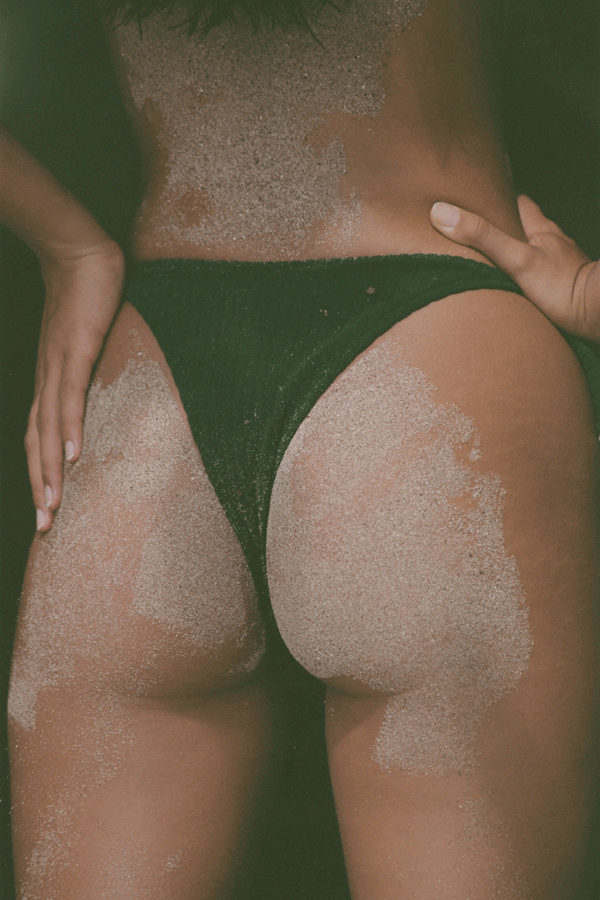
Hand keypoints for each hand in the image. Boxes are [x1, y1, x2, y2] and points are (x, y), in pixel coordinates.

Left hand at [26, 241, 124, 531]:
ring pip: (48, 427)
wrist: (78, 252)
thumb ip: (89, 369)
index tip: (47, 509)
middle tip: (45, 525)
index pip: (39, 436)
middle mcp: (46, 379)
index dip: (39, 474)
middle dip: (39, 486)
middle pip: (36, 442)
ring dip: (48, 470)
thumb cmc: (84, 296)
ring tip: (54, 505)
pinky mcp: (76, 349)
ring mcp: (58, 365)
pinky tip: (73, 456)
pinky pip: (70, 395)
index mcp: (48, 380)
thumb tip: (104, 392)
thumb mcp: (85, 343)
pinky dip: (69, 427)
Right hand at [430, 195, 599, 343]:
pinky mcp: (564, 289)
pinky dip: (529, 278)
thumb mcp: (516, 259)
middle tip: (479, 231)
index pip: (518, 202)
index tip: (478, 197)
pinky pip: (542, 277)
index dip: (499, 197)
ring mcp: (561, 265)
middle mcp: (553, 243)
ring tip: (495, 261)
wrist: (597, 314)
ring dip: (517, 255)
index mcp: (540, 229)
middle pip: (526, 226)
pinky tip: (520, 287)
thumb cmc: (562, 287)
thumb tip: (442, 213)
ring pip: (535, 252)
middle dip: (505, 228)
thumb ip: (482, 237)